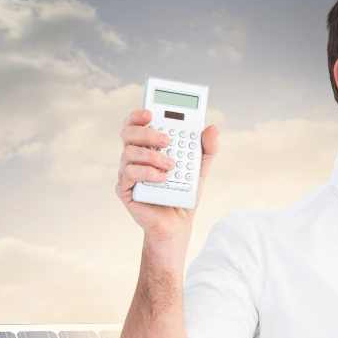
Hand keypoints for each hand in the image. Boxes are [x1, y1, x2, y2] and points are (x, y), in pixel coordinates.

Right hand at [115, 108, 219, 242]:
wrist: (178, 225)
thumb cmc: (183, 194)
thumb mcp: (200, 169)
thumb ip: (206, 149)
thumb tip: (212, 128)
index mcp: (148, 146)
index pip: (137, 123)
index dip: (139, 114)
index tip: (151, 111)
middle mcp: (135, 156)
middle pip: (128, 133)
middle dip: (147, 133)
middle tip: (167, 140)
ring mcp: (128, 172)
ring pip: (129, 152)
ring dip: (152, 156)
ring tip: (171, 165)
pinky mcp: (125, 189)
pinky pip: (129, 174)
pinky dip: (147, 173)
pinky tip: (162, 178)